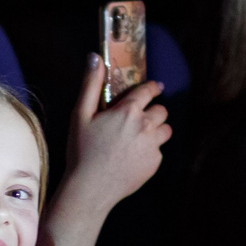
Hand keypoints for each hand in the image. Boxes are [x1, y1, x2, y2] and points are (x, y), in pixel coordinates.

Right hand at [68, 63, 169, 212]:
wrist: (91, 188)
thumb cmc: (82, 150)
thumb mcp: (80, 115)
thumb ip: (90, 84)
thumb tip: (94, 57)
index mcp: (128, 111)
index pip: (149, 91)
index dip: (152, 88)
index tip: (154, 88)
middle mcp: (146, 126)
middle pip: (161, 111)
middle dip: (152, 111)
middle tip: (138, 119)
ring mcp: (153, 146)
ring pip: (165, 130)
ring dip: (156, 130)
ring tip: (139, 137)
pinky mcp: (154, 163)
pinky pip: (159, 151)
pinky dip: (150, 151)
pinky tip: (131, 157)